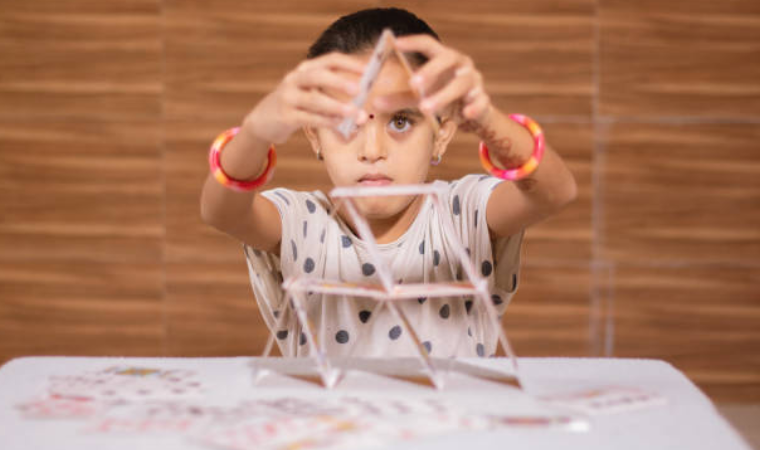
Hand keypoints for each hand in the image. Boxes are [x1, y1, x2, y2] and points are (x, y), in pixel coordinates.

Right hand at [245, 52, 365, 143]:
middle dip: (339, 82)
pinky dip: (325, 121)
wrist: (264, 121)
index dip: (349, 64)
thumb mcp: (311, 95)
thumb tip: (362, 111)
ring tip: (352, 113)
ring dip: (335, 106)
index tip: (367, 70)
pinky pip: (308, 118)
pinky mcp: (285, 116)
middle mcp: (295, 79)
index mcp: (306, 69)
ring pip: (314, 99)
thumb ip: (334, 99)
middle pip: (318, 75)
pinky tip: (338, 124)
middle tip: (358, 89)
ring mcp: (288, 97)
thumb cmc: (296, 107)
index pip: (330, 60)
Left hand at [377, 35, 493, 128]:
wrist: (471, 113)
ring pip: (461, 83)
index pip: (429, 44)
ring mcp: (473, 81)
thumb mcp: (420, 97)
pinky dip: (473, 107)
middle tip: (413, 84)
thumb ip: (400, 99)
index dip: (413, 42)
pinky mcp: (482, 99)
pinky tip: (464, 114)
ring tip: (426, 108)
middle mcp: (460, 65)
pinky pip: (480, 101)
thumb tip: (376, 104)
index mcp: (443, 58)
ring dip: (443, 95)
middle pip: (447, 59)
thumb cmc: (443, 97)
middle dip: (430, 71)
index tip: (397, 43)